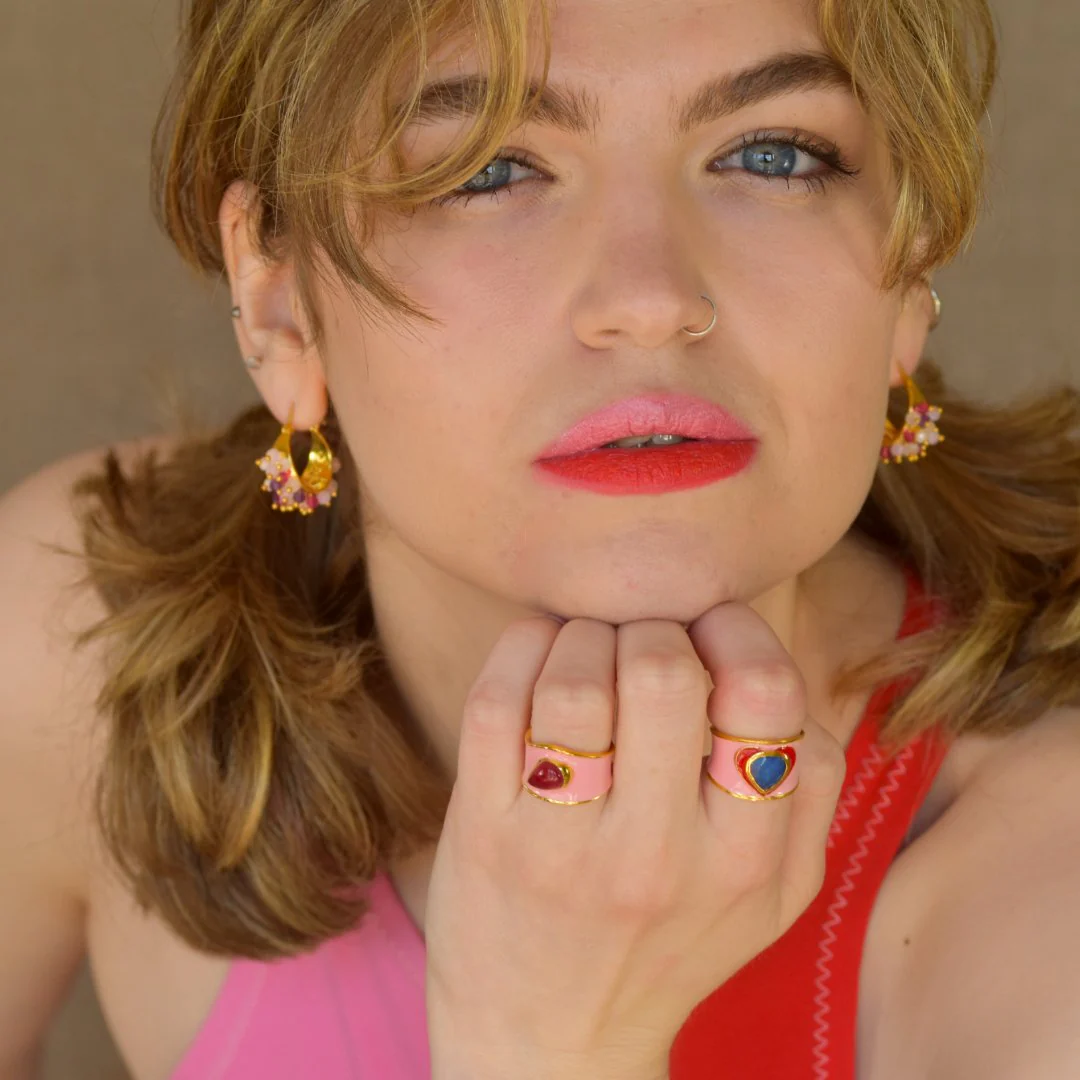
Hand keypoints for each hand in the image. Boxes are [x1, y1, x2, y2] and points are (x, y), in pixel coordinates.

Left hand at [424, 603, 846, 1079]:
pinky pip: (496, 698)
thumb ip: (810, 791)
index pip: (764, 690)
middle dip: (652, 627)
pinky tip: (538, 658)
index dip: (735, 630)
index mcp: (745, 858)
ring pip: (575, 674)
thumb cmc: (669, 949)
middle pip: (662, 667)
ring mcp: (560, 843)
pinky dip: (522, 648)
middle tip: (640, 644)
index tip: (709, 631)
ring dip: (583, 634)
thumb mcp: (777, 898)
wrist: (552, 1048)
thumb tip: (786, 679)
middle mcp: (655, 853)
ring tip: (587, 653)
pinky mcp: (483, 830)